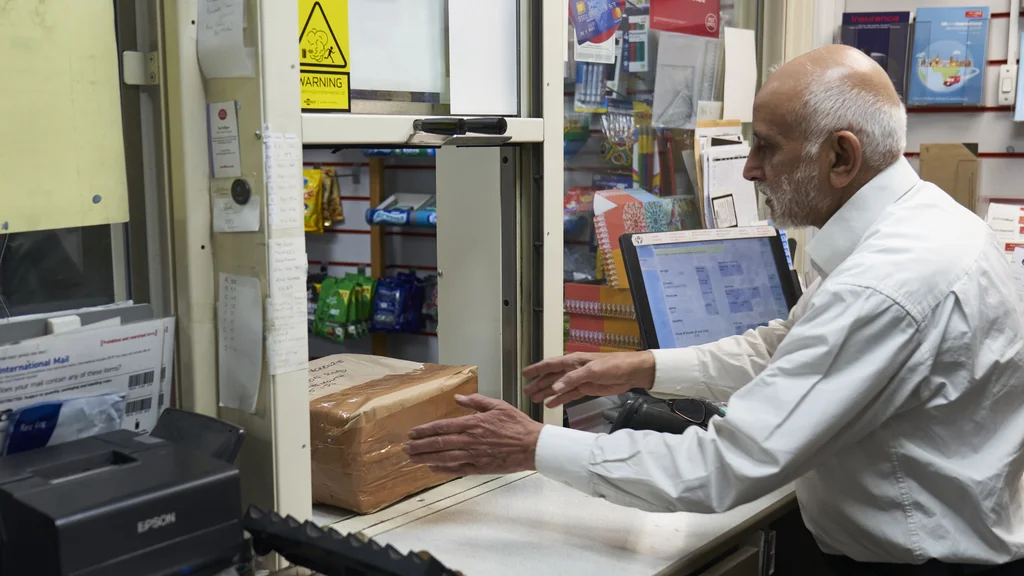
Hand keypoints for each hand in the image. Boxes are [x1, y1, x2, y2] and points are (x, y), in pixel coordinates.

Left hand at [405, 394, 542, 475]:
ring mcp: (474, 456)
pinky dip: (443, 469)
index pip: (443, 427)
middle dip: (419, 446)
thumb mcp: (497, 406)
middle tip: (405, 449)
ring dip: (426, 458)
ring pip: (444, 458)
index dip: (425, 430)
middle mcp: (470, 440)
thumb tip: (458, 398)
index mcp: (473, 424)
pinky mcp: (480, 468)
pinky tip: (432, 469)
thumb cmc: (517, 425)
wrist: (532, 446)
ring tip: (412, 459)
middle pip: (439, 444)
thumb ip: (476, 401)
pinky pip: (457, 469)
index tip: (412, 433)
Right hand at [523, 351, 655, 407]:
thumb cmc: (614, 365)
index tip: (525, 373)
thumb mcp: (592, 370)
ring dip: (546, 392)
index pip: (550, 364)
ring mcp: (579, 379)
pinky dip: (559, 399)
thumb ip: (573, 379)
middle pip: (551, 377)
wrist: (631, 372)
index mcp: (573, 361)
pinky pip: (569, 394)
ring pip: (558, 387)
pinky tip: (551, 403)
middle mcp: (574, 369)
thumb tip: (555, 387)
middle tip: (526, 391)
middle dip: (539, 383)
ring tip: (535, 398)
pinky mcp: (586, 389)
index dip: (537, 369)